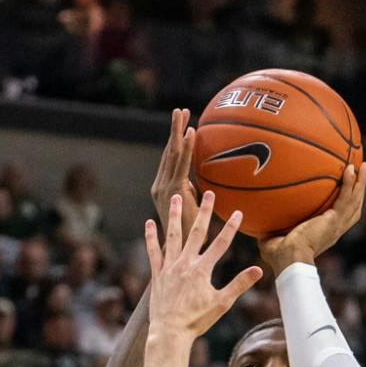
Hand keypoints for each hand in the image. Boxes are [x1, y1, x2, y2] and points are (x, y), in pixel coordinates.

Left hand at [145, 191, 261, 341]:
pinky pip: (154, 252)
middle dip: (203, 211)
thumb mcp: (221, 303)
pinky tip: (149, 223)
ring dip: (174, 215)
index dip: (230, 227)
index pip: (220, 244)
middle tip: (208, 193)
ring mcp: (169, 267)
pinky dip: (151, 237)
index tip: (237, 212)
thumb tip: (258, 270)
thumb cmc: (197, 320)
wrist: (170, 333)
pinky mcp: (157, 274)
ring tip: (175, 197)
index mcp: (202, 270)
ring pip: (172, 236)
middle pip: (196, 232)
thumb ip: (239, 284)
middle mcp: (185, 264)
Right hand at [151, 108, 199, 238]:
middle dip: (174, 129)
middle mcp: (160, 186)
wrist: (182, 256)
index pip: (169, 160)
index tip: (183, 124)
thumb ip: (195, 197)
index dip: (175, 141)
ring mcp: (164, 188)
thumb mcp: (193, 212)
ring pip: (172, 154)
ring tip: (182, 113)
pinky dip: (185, 147)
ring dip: (177, 131)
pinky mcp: (173, 191)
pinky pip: (181, 165)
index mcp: (163, 189)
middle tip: (180, 110)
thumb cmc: (190, 239)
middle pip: (168, 152)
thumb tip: (205, 188)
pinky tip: (191, 133)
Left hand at [258, 162, 365, 276]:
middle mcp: (335, 230)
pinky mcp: (334, 220)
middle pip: (354, 206)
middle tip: (361, 171)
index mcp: (325, 234)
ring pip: (354, 200)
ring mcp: (336, 225)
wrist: (289, 261)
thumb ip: (269, 227)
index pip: (341, 217)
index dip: (346, 204)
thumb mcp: (273, 238)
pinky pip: (345, 198)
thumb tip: (253, 219)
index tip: (347, 190)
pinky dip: (349, 184)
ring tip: (364, 165)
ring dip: (360, 183)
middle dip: (359, 189)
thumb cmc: (279, 256)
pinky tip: (349, 168)